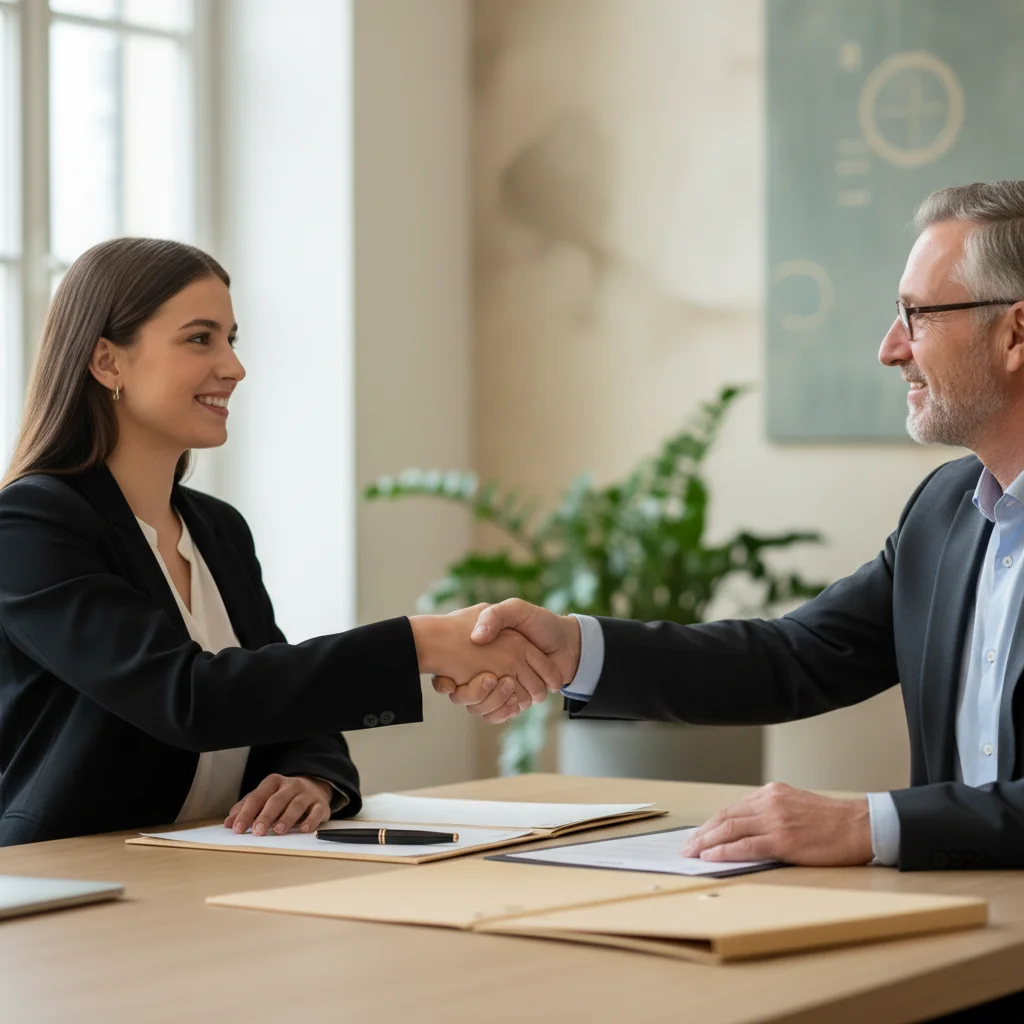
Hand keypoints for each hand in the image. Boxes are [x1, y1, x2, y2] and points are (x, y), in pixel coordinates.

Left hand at [224, 774, 332, 836]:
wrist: (314, 787)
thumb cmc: (283, 797)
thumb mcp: (265, 797)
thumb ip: (246, 808)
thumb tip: (228, 823)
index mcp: (273, 782)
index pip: (257, 796)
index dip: (246, 813)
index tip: (238, 829)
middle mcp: (291, 785)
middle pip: (277, 799)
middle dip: (266, 815)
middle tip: (257, 831)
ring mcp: (307, 794)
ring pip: (296, 804)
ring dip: (286, 818)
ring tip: (277, 831)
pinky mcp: (321, 804)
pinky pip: (317, 811)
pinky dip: (311, 820)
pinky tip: (304, 829)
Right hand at [432, 600, 581, 721]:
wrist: (568, 644)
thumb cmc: (541, 623)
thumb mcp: (515, 610)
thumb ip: (495, 616)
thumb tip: (477, 638)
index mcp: (481, 651)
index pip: (450, 672)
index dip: (446, 681)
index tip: (447, 682)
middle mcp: (486, 670)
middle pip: (464, 695)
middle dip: (470, 693)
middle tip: (486, 679)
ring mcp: (500, 687)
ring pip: (480, 707)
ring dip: (489, 702)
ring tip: (503, 685)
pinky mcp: (513, 700)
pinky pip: (498, 715)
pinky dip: (503, 711)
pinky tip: (513, 701)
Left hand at [681, 782, 872, 865]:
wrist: (859, 826)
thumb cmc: (832, 822)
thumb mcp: (796, 806)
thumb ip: (772, 813)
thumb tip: (747, 831)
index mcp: (771, 793)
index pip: (732, 809)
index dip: (711, 824)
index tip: (698, 835)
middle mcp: (769, 802)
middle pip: (725, 817)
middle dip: (702, 833)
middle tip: (687, 847)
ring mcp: (775, 820)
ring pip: (729, 829)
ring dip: (706, 842)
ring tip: (692, 853)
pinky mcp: (783, 839)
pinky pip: (745, 846)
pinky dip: (724, 851)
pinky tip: (711, 856)